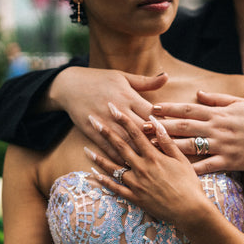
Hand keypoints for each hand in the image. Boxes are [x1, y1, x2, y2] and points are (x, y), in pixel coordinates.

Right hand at [46, 67, 167, 162]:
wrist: (69, 85)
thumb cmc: (100, 79)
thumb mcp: (123, 76)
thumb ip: (146, 81)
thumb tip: (166, 76)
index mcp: (128, 96)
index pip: (151, 113)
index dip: (163, 124)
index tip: (174, 134)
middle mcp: (117, 110)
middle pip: (141, 130)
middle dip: (154, 142)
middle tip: (168, 154)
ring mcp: (104, 122)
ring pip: (126, 142)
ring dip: (139, 153)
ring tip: (153, 165)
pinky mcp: (93, 132)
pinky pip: (108, 148)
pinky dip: (119, 158)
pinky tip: (129, 167)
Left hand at [84, 103, 210, 226]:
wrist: (190, 211)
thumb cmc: (189, 184)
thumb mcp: (181, 160)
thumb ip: (167, 141)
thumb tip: (155, 123)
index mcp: (154, 157)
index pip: (135, 133)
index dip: (123, 119)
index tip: (112, 108)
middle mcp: (141, 168)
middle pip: (120, 147)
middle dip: (105, 132)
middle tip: (93, 120)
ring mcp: (136, 184)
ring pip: (113, 168)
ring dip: (99, 157)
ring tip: (86, 149)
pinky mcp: (135, 198)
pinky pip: (115, 189)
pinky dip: (104, 182)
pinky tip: (94, 175)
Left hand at [151, 91, 243, 175]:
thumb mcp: (240, 103)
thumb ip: (218, 98)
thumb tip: (198, 93)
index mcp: (218, 113)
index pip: (189, 110)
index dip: (169, 109)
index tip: (153, 109)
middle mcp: (216, 128)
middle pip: (184, 127)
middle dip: (161, 126)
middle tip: (142, 127)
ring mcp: (221, 146)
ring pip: (190, 145)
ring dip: (169, 146)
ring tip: (151, 146)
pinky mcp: (227, 161)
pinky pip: (206, 166)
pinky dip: (191, 168)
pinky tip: (175, 170)